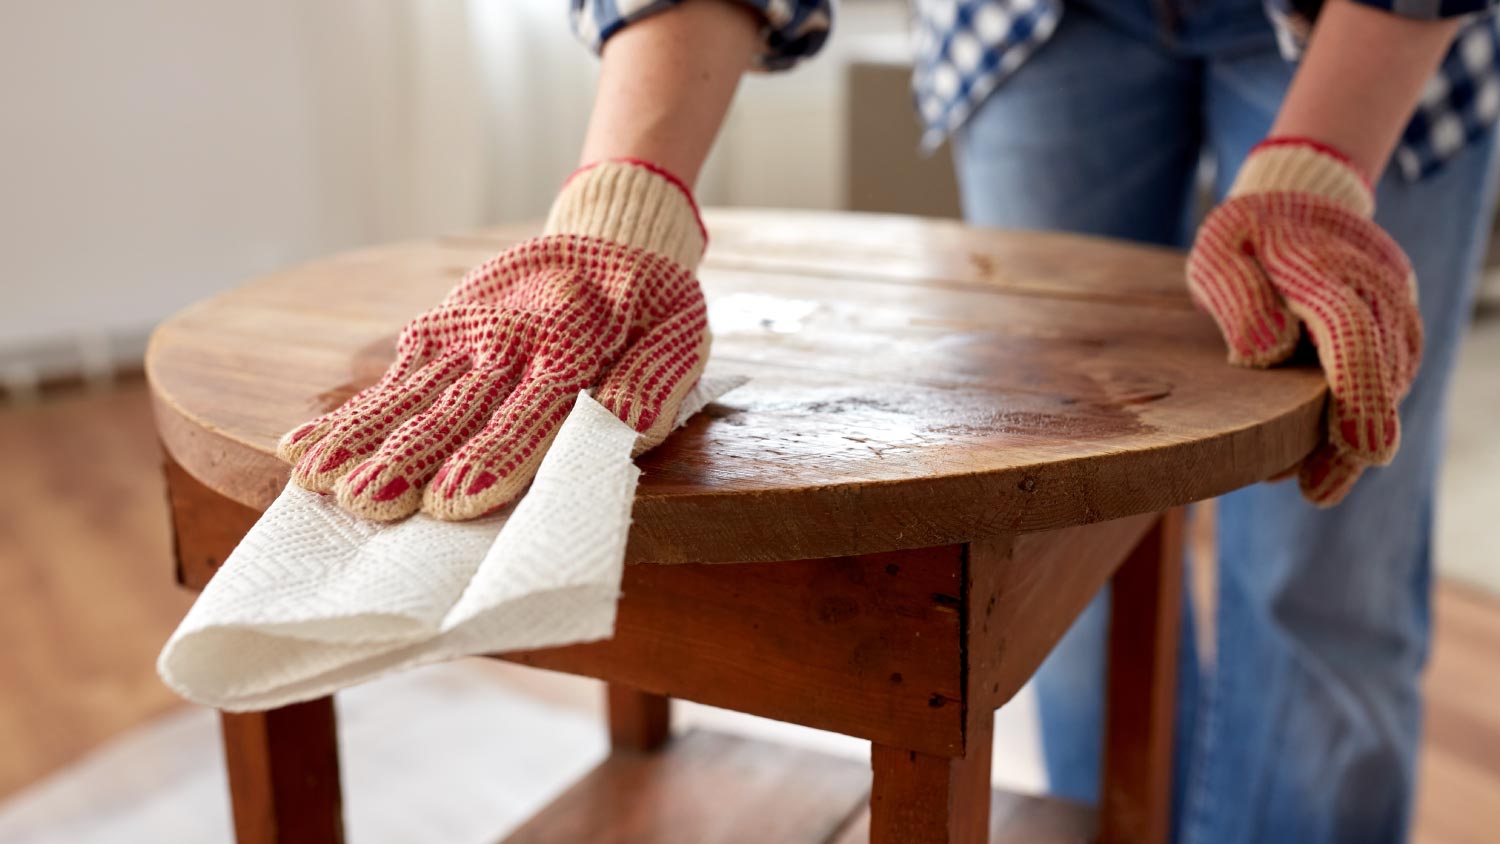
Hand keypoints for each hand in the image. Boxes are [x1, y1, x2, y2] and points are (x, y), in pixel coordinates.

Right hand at [278, 159, 710, 520]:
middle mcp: (508, 340)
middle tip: (369, 503)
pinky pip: (392, 377)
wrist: (607, 235)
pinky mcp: (439, 330)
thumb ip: (651, 383)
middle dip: (408, 459)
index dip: (489, 461)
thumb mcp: (678, 334)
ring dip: (361, 439)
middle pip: (454, 411)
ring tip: (316, 479)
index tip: (450, 503)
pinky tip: (303, 445)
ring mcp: (466, 334)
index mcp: (572, 346)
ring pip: (409, 396)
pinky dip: (349, 411)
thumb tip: (623, 430)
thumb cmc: (649, 305)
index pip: (528, 414)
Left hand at [1187, 138, 1420, 505]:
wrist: (1298, 199)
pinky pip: (1392, 371)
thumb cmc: (1246, 234)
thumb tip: (1269, 355)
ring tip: (1315, 482)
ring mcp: (1392, 301)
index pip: (1351, 331)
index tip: (1361, 449)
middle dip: (1357, 436)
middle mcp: (1372, 283)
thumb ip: (1238, 299)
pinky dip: (1367, 412)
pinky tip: (1332, 449)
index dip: (1358, 392)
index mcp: (1321, 265)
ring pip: (1393, 377)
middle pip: (1382, 367)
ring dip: (1360, 433)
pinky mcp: (1396, 320)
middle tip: (1318, 492)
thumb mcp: (1218, 252)